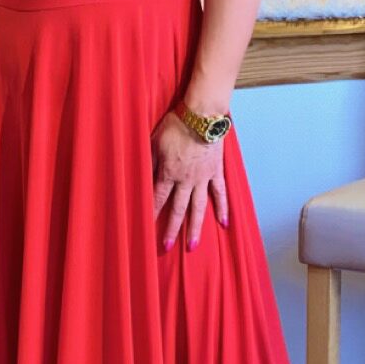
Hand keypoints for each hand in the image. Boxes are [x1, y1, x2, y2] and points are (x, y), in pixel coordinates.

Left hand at [151, 109, 228, 249]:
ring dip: (196, 228)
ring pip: (198, 207)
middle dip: (172, 230)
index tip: (145, 229)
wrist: (201, 116)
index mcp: (168, 173)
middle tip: (167, 247)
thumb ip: (149, 161)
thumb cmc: (175, 125)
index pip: (157, 198)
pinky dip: (222, 208)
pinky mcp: (216, 172)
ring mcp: (203, 178)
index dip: (151, 214)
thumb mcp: (153, 142)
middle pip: (177, 210)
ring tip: (193, 245)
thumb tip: (140, 175)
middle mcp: (186, 180)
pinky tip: (223, 223)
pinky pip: (220, 193)